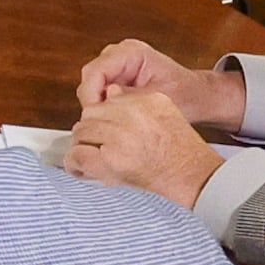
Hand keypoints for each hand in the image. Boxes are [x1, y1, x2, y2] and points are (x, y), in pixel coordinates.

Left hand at [64, 92, 220, 208]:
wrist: (190, 174)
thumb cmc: (180, 150)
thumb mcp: (164, 113)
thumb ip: (136, 102)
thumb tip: (110, 90)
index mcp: (145, 101)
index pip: (107, 101)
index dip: (102, 117)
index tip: (103, 130)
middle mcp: (131, 114)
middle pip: (90, 115)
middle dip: (90, 131)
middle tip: (96, 146)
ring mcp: (119, 136)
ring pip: (81, 133)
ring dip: (83, 146)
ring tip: (92, 159)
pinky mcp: (110, 159)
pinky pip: (78, 154)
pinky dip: (75, 164)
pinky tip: (80, 169)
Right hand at [74, 39, 245, 134]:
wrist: (198, 97)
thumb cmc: (186, 93)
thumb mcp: (160, 98)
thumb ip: (130, 98)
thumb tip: (104, 103)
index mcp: (131, 52)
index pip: (95, 71)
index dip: (91, 95)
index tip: (95, 115)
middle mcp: (119, 56)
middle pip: (90, 79)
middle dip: (93, 102)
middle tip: (101, 122)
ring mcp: (116, 68)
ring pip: (91, 88)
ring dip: (98, 107)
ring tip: (111, 123)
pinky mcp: (116, 81)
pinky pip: (99, 95)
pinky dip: (104, 110)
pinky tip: (115, 120)